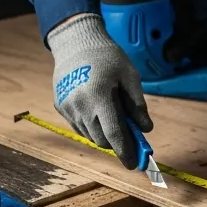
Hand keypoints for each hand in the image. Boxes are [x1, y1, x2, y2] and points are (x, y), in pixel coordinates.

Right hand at [47, 13, 151, 169]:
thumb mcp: (130, 75)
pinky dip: (92, 126)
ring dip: (104, 134)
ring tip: (113, 117)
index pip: (114, 133)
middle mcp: (80, 105)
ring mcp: (68, 107)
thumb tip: (146, 130)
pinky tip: (98, 111)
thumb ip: (138, 104)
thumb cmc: (107, 57)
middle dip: (117, 143)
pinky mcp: (60, 106)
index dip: (125, 151)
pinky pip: (79, 126)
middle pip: (101, 139)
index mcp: (99, 96)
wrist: (76, 42)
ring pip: (90, 135)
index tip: (134, 164)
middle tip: (131, 139)